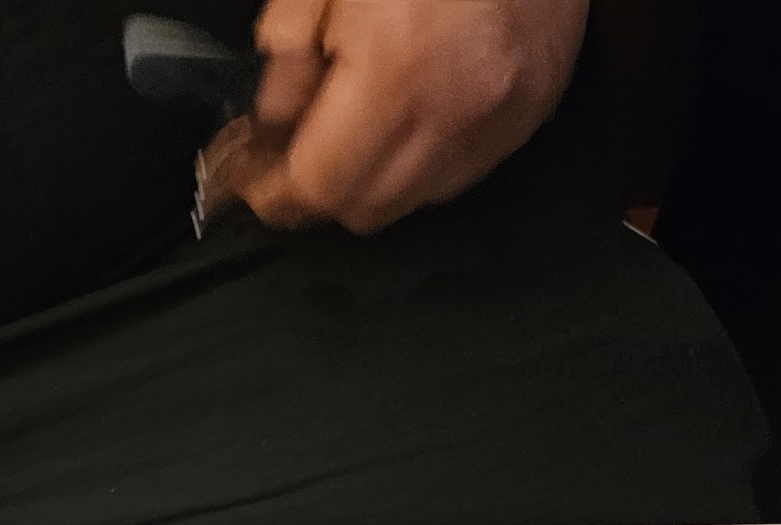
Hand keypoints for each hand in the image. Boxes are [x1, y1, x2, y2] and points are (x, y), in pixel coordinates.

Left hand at [219, 0, 589, 233]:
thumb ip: (287, 58)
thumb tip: (273, 122)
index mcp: (395, 71)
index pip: (318, 186)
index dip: (272, 192)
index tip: (246, 177)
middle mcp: (454, 111)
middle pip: (363, 209)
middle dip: (317, 191)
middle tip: (291, 153)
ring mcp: (502, 118)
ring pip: (413, 200)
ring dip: (371, 182)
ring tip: (351, 131)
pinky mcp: (534, 111)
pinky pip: (461, 172)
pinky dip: (423, 164)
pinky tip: (407, 118)